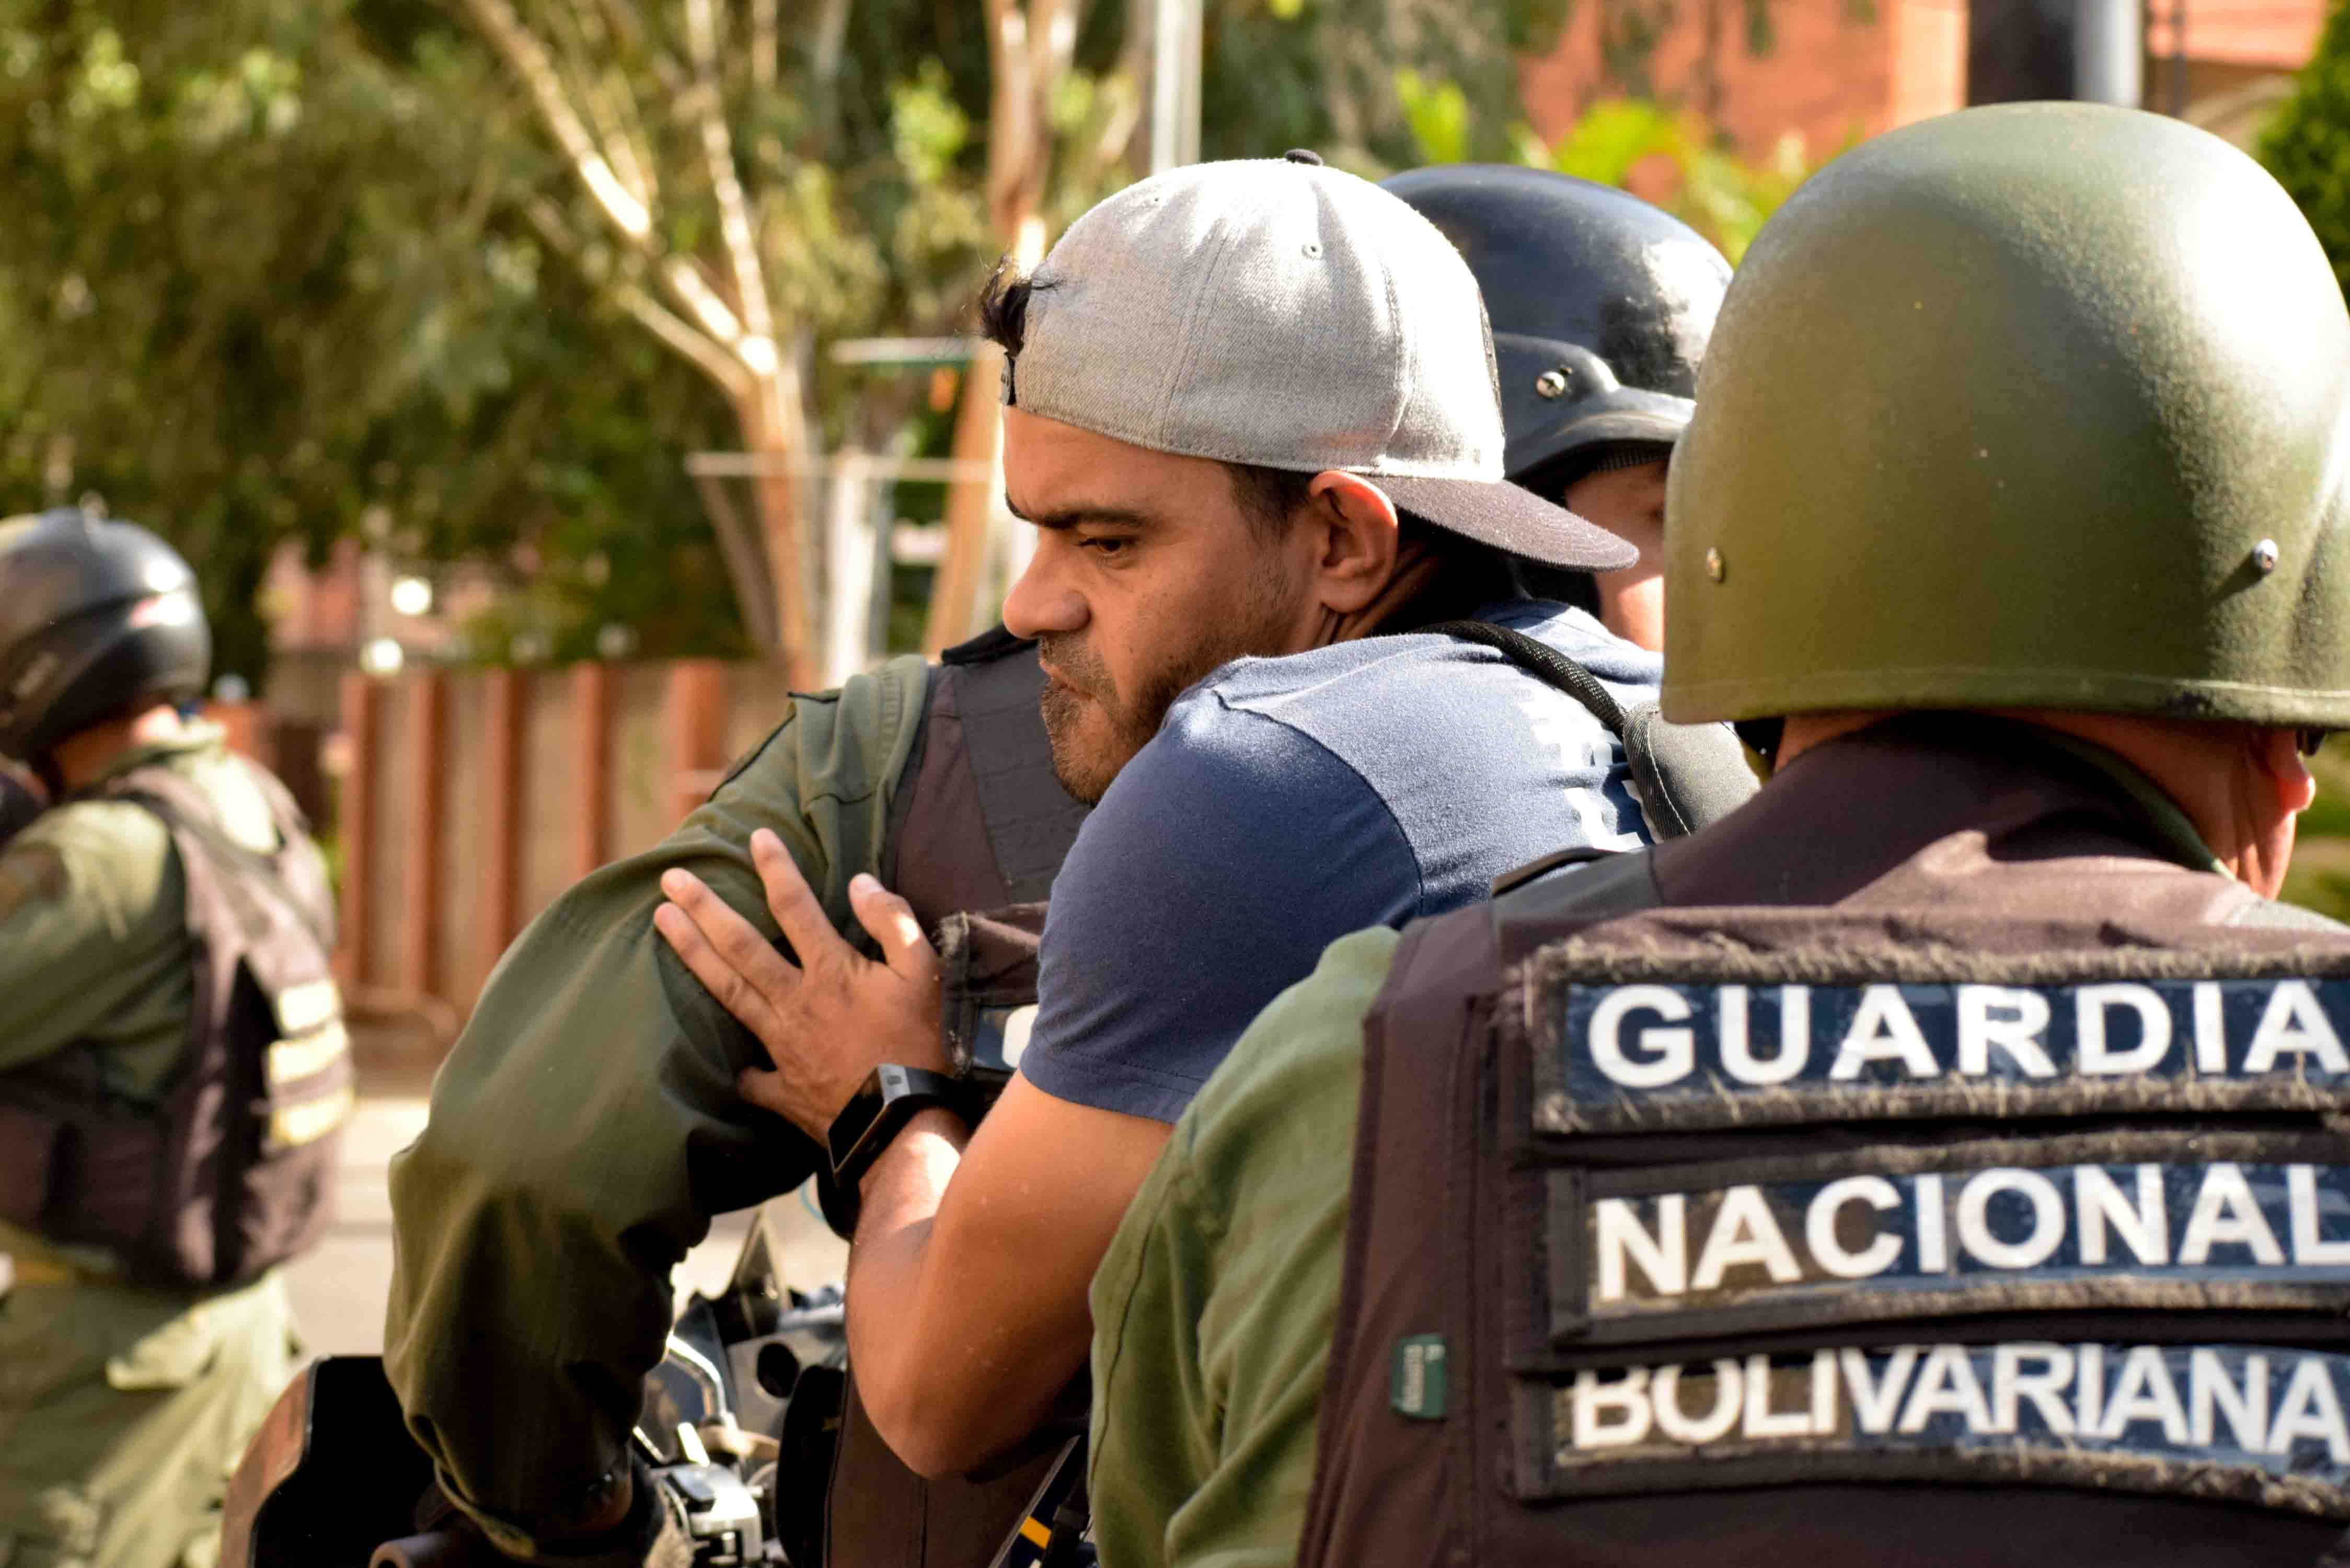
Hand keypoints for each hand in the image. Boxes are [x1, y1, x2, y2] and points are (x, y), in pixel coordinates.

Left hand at [655, 828, 946, 1140]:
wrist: (905, 1122)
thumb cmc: (919, 1043)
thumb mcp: (923, 972)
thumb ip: (892, 922)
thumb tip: (859, 882)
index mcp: (830, 971)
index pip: (794, 906)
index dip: (775, 868)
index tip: (755, 837)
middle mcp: (795, 1002)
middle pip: (739, 945)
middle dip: (704, 907)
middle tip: (670, 878)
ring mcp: (781, 1046)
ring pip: (727, 992)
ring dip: (692, 955)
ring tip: (661, 924)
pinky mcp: (782, 1088)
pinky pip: (750, 1078)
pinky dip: (737, 1069)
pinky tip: (725, 1062)